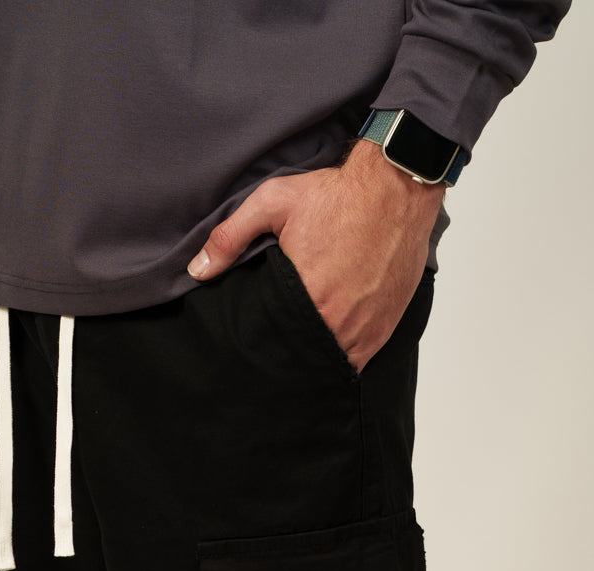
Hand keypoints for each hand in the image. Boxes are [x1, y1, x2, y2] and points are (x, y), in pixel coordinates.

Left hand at [186, 139, 444, 374]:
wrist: (395, 185)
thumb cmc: (336, 194)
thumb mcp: (273, 203)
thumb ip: (230, 237)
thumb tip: (197, 270)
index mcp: (308, 299)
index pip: (277, 344)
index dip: (266, 347)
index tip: (259, 345)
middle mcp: (339, 321)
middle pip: (305, 357)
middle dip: (292, 355)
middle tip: (279, 352)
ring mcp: (366, 327)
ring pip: (334, 362)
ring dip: (319, 357)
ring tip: (303, 348)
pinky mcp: (386, 325)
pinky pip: (361, 358)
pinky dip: (346, 354)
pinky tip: (332, 342)